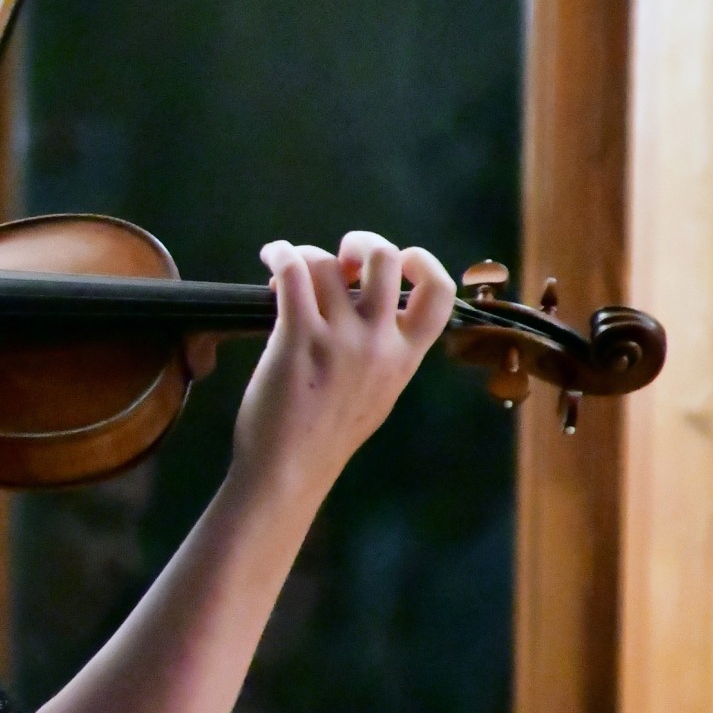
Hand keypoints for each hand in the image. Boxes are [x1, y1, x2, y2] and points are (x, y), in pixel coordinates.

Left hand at [231, 231, 455, 499]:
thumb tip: (375, 315)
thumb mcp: (379, 394)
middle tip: (339, 257)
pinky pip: (294, 273)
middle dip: (362, 242)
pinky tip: (272, 257)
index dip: (423, 262)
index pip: (440, 293)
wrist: (289, 470)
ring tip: (288, 269)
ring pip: (329, 264)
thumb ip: (386, 354)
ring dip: (306, 254)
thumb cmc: (326, 435)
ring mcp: (339, 339)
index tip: (398, 260)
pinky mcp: (297, 338)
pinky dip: (281, 254)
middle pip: (385, 259)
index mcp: (405, 357)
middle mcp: (378, 343)